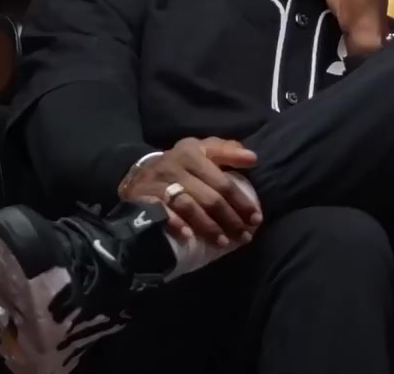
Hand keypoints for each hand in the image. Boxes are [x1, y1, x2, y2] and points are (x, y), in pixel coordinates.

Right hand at [118, 137, 261, 246]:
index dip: (241, 201)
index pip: (222, 181)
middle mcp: (175, 165)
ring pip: (189, 207)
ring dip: (209, 227)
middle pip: (209, 197)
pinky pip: (163, 214)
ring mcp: (158, 183)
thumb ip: (227, 151)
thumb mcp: (201, 150)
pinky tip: (189, 237)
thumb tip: (253, 158)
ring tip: (224, 242)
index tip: (256, 217)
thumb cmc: (180, 163)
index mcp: (192, 152)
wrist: (138, 172)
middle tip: (245, 236)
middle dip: (230, 219)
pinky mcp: (143, 198)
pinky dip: (176, 225)